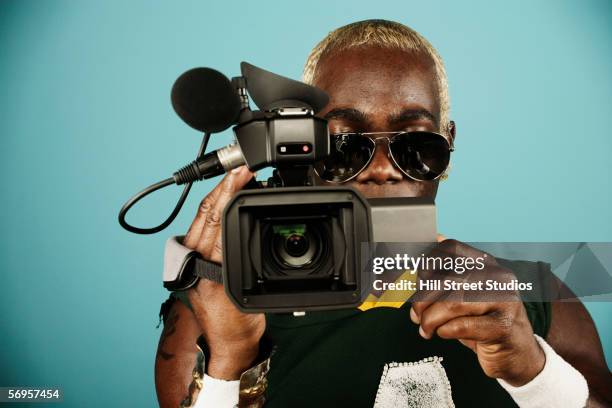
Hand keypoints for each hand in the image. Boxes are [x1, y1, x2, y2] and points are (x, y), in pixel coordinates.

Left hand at [184, 166, 264, 379]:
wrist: (229, 343)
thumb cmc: (237, 325)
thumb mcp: (244, 291)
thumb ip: (239, 260)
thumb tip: (240, 227)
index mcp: (204, 268)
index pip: (215, 219)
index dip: (229, 192)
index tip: (243, 174)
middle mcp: (194, 261)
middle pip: (207, 212)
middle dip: (225, 186)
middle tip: (243, 168)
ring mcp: (194, 260)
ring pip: (205, 217)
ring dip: (220, 194)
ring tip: (237, 178)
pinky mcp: (198, 260)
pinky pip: (207, 227)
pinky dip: (219, 208)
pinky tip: (229, 198)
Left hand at [410, 239, 544, 386]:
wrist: (517, 354)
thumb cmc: (483, 322)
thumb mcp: (463, 295)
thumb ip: (442, 277)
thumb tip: (415, 258)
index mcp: (485, 263)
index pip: (450, 248)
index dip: (427, 265)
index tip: (416, 285)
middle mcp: (498, 276)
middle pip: (447, 279)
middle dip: (423, 300)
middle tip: (417, 316)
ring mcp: (504, 301)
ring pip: (453, 304)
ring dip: (431, 319)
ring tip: (426, 329)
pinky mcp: (504, 327)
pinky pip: (462, 325)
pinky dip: (444, 330)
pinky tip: (443, 333)